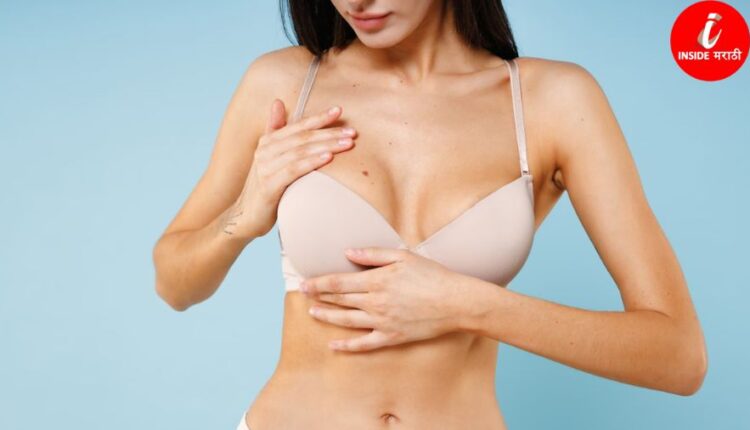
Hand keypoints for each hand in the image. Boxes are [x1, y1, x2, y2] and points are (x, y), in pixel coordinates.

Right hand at [220, 100, 357, 239]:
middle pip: (302, 137)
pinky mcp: (268, 186)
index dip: (319, 117)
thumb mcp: (271, 158)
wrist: (246, 216)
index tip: (340, 111)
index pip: (298, 126)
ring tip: (348, 144)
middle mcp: (265, 151)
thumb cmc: (266, 186)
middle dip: (329, 133)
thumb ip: (277, 131)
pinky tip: (328, 158)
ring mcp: (265, 168)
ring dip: (326, 146)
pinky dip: (311, 162)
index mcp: (268, 141)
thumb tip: (278, 102)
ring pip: (300, 151)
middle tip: (353, 132)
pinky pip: (293, 170)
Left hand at [300, 247, 494, 351]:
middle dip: (319, 296)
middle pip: (340, 300)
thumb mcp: (403, 256)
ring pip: (347, 321)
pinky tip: (334, 345)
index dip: (320, 282)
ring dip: (327, 317)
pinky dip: (347, 346)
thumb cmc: (432, 275)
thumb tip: (348, 252)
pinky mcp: (391, 337)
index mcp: (377, 280)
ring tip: (313, 313)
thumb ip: (374, 254)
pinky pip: (364, 344)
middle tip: (303, 293)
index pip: (340, 281)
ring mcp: (382, 322)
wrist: (455, 302)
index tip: (305, 282)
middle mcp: (375, 302)